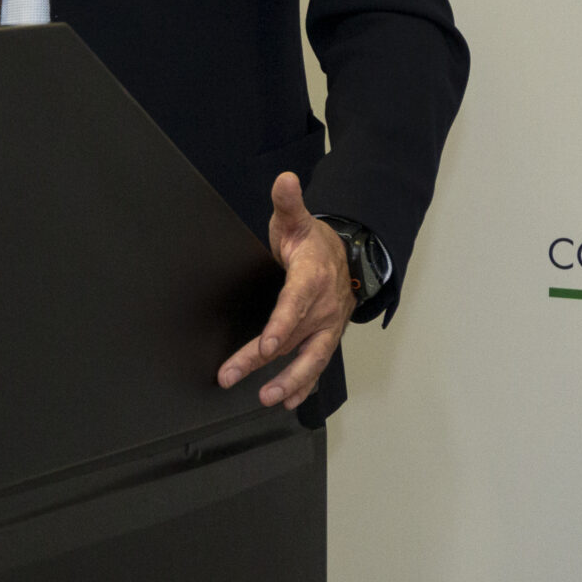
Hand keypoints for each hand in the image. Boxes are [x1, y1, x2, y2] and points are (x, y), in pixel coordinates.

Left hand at [217, 171, 353, 409]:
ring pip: (309, 358)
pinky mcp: (326, 337)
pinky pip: (317, 363)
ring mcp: (327, 326)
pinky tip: (289, 401)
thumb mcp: (296, 220)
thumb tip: (285, 180)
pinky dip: (305, 383)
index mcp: (312, 278)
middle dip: (264, 361)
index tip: (267, 345)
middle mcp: (323, 307)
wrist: (346, 256)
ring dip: (289, 381)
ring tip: (267, 399)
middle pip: (293, 337)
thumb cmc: (313, 241)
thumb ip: (288, 203)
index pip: (295, 305)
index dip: (282, 325)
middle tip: (234, 376)